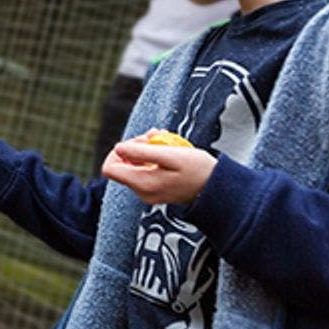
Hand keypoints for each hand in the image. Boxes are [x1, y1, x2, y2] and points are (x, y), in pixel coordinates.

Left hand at [101, 132, 215, 205]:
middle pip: (122, 165)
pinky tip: (166, 147)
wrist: (217, 189)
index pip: (110, 169)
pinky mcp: (156, 188)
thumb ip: (142, 152)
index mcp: (143, 184)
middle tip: (154, 136)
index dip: (117, 151)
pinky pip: (145, 169)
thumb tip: (118, 148)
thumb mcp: (171, 155)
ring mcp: (149, 192)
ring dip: (145, 148)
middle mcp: (142, 191)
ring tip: (163, 138)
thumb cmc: (198, 171)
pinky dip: (152, 156)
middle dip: (135, 146)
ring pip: (134, 165)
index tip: (136, 143)